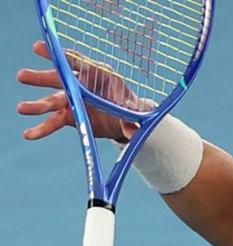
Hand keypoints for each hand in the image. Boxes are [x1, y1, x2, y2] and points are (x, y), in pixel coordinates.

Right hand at [16, 41, 138, 141]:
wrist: (128, 122)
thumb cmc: (131, 108)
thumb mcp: (134, 111)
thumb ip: (130, 117)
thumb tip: (130, 128)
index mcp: (99, 75)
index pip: (78, 62)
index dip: (59, 56)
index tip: (38, 48)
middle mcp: (82, 85)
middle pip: (59, 79)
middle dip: (42, 78)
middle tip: (22, 76)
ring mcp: (74, 100)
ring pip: (53, 101)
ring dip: (37, 105)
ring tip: (21, 109)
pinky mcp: (71, 115)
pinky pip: (55, 121)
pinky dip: (42, 128)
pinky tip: (29, 134)